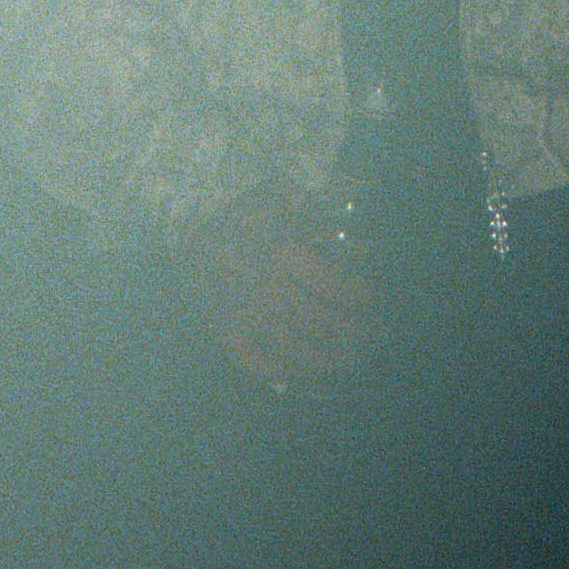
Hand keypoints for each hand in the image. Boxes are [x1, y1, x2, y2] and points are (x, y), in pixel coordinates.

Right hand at [180, 185, 375, 390]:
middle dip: (354, 332)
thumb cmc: (245, 209)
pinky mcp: (225, 330)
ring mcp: (244, 315)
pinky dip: (281, 372)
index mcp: (282, 255)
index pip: (333, 285)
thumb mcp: (284, 196)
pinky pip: (254, 362)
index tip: (375, 297)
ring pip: (294, 349)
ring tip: (352, 359)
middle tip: (374, 334)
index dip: (359, 296)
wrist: (193, 225)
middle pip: (320, 322)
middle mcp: (266, 290)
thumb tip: (351, 242)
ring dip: (329, 360)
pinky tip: (303, 373)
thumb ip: (317, 214)